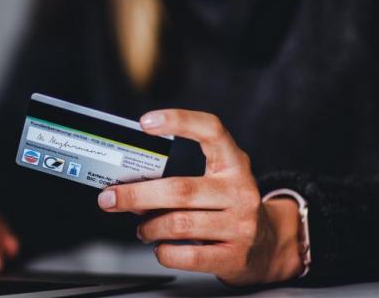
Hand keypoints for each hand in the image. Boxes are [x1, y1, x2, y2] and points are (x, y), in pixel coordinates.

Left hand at [96, 109, 302, 285]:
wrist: (269, 246)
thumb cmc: (228, 207)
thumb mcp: (215, 181)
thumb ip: (181, 176)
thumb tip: (127, 185)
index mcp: (234, 163)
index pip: (211, 130)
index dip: (179, 121)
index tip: (145, 122)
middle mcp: (240, 191)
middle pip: (180, 189)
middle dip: (136, 194)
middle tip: (110, 199)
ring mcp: (241, 225)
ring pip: (179, 224)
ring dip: (149, 227)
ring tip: (141, 228)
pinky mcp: (235, 256)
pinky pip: (188, 256)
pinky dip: (164, 252)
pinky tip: (160, 247)